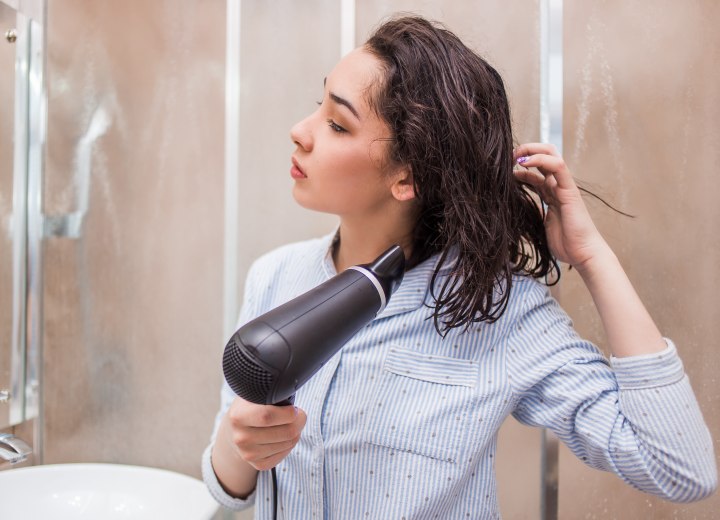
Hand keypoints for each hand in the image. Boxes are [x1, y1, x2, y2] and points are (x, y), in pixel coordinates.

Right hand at [225, 397, 306, 470]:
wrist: (235, 429)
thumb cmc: (251, 407)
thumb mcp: (253, 394)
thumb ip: (268, 393)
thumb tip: (289, 393)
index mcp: (238, 416)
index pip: (268, 416)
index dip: (288, 412)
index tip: (294, 408)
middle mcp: (241, 437)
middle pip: (285, 432)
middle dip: (299, 421)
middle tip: (299, 414)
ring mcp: (248, 453)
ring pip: (288, 443)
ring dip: (296, 432)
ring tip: (290, 423)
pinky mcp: (258, 464)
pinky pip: (284, 454)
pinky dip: (289, 445)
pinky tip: (284, 436)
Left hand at [513, 143, 609, 271]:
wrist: (583, 254)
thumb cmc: (564, 244)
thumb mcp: (540, 225)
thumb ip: (531, 214)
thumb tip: (512, 210)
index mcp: (551, 194)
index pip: (536, 172)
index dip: (519, 167)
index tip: (503, 169)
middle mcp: (558, 187)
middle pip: (544, 157)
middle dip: (526, 151)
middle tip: (508, 156)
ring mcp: (564, 187)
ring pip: (551, 156)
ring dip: (530, 151)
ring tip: (514, 156)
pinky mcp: (569, 190)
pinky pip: (558, 166)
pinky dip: (541, 159)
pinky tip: (524, 163)